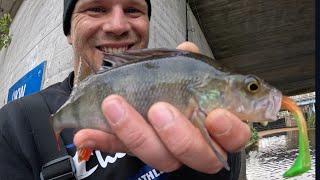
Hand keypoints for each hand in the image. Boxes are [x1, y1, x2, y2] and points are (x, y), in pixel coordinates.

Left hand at [73, 42, 250, 172]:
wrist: (141, 92)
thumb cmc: (172, 83)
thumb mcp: (182, 69)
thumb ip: (189, 62)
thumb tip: (186, 48)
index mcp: (213, 124)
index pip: (234, 136)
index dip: (230, 130)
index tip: (217, 116)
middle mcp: (193, 143)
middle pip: (199, 156)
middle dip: (180, 136)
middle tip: (161, 110)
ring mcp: (163, 149)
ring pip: (159, 157)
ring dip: (134, 132)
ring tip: (114, 105)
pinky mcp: (134, 149)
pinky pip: (119, 150)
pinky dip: (101, 140)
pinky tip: (85, 132)